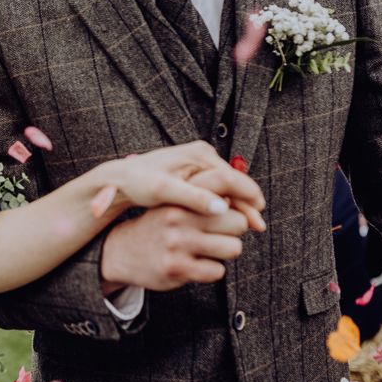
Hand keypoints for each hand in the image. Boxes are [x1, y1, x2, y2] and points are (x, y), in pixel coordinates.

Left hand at [99, 141, 265, 229]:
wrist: (123, 177)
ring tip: (251, 226)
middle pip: (233, 181)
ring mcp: (199, 162)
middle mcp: (202, 154)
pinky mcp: (195, 171)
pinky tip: (232, 219)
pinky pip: (217, 188)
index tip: (258, 216)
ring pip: (227, 186)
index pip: (232, 177)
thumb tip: (222, 208)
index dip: (248, 198)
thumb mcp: (164, 191)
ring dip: (239, 205)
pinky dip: (226, 202)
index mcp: (198, 155)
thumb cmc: (140, 183)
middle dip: (247, 203)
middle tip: (259, 227)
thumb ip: (193, 198)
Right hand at [100, 205, 248, 294]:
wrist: (122, 251)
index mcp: (180, 196)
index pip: (224, 183)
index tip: (254, 207)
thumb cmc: (159, 225)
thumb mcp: (174, 201)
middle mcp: (178, 216)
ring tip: (209, 248)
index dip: (247, 196)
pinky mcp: (177, 269)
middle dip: (234, 229)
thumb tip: (248, 201)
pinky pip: (218, 271)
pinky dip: (212, 270)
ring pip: (233, 248)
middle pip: (238, 221)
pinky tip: (196, 263)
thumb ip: (206, 196)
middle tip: (220, 232)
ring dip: (226, 250)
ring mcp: (178, 243)